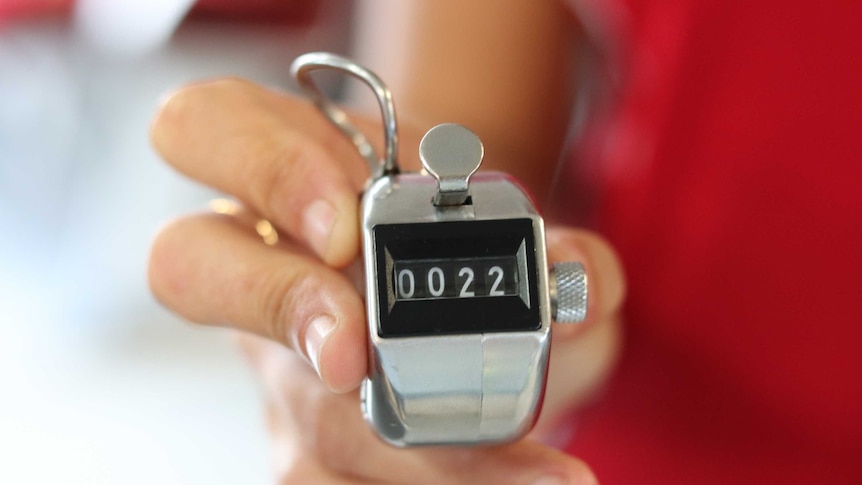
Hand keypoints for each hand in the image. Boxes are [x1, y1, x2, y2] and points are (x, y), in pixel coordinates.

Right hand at [148, 79, 623, 483]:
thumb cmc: (458, 240)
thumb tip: (586, 284)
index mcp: (287, 174)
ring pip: (286, 408)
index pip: (207, 127)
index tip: (344, 220)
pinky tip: (516, 483)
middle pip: (188, 264)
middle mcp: (257, 265)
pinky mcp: (309, 445)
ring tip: (529, 474)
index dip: (262, 167)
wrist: (457, 301)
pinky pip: (332, 479)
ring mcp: (277, 367)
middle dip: (280, 305)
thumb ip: (552, 245)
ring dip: (395, 453)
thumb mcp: (503, 219)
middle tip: (353, 356)